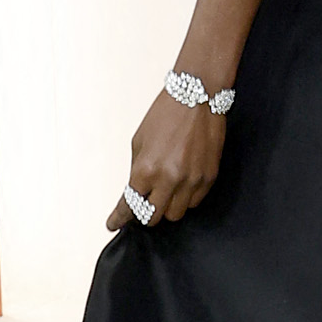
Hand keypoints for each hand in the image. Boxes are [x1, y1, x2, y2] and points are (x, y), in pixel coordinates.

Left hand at [107, 90, 226, 229]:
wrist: (197, 98)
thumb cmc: (167, 114)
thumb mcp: (139, 141)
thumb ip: (137, 170)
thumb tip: (136, 192)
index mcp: (146, 169)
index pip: (130, 206)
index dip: (119, 218)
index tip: (113, 224)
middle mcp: (169, 179)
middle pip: (153, 217)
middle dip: (144, 214)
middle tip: (144, 204)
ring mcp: (191, 181)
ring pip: (175, 214)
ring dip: (167, 207)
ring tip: (166, 191)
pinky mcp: (208, 178)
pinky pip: (194, 202)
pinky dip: (185, 198)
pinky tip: (182, 183)